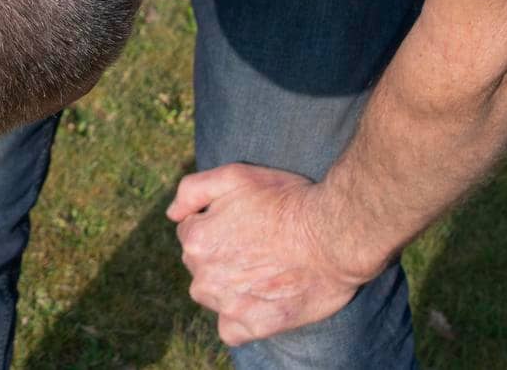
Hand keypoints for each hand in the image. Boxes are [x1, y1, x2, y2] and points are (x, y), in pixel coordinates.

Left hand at [167, 163, 384, 346]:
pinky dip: (241, 319)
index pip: (191, 231)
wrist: (334, 236)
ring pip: (213, 295)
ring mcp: (227, 304)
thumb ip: (192, 190)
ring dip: (228, 285)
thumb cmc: (287, 201)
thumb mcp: (235, 176)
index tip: (246, 221)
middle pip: (200, 264)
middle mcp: (204, 275)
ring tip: (263, 270)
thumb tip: (172, 214)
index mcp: (196, 239)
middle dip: (220, 253)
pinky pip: (231, 330)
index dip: (217, 222)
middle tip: (258, 244)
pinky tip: (261, 301)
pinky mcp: (252, 326)